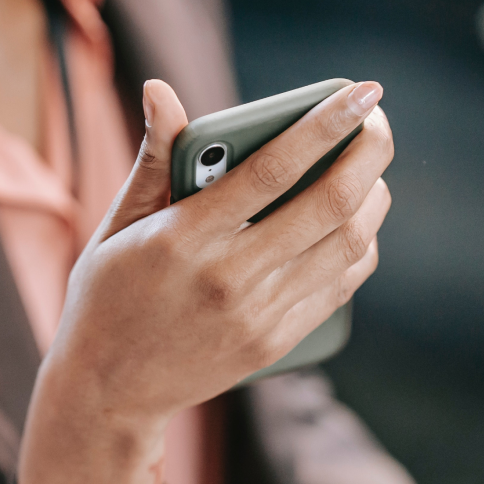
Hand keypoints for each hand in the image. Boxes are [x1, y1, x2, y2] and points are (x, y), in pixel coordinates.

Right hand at [19, 78, 392, 483]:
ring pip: (346, 246)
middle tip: (377, 124)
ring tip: (369, 172)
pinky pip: (337, 287)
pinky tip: (354, 225)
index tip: (363, 92)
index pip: (272, 169)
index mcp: (183, 239)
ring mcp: (257, 316)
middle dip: (368, 153)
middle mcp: (228, 278)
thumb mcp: (116, 227)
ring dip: (372, 199)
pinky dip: (358, 248)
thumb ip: (152, 160)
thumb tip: (160, 91)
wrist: (107, 392)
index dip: (326, 124)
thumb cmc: (105, 298)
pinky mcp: (274, 343)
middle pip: (329, 205)